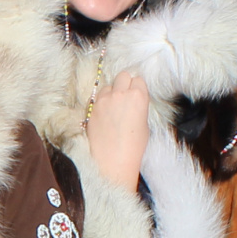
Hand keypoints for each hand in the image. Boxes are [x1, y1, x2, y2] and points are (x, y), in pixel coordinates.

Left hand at [86, 70, 150, 192]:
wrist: (113, 161)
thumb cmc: (133, 147)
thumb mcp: (144, 124)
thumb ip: (139, 106)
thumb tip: (134, 102)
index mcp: (138, 97)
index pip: (138, 80)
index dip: (138, 88)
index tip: (137, 96)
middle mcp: (120, 94)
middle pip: (123, 76)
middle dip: (125, 84)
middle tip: (125, 97)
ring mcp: (104, 100)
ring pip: (108, 85)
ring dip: (111, 92)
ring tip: (113, 108)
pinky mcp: (91, 108)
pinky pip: (97, 97)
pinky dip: (101, 102)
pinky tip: (104, 114)